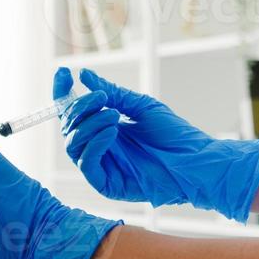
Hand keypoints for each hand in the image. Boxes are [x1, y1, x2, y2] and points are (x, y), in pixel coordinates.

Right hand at [56, 67, 258, 222]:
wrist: (195, 160)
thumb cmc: (174, 135)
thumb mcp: (140, 106)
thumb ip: (111, 93)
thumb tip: (84, 75)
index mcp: (104, 128)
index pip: (73, 112)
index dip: (63, 93)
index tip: (63, 73)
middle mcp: (98, 146)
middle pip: (69, 127)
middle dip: (78, 108)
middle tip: (99, 98)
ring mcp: (101, 166)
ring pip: (73, 144)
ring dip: (89, 125)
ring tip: (112, 114)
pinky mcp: (106, 184)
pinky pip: (87, 163)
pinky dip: (94, 144)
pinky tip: (111, 132)